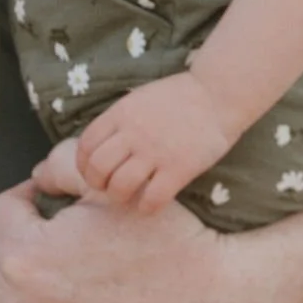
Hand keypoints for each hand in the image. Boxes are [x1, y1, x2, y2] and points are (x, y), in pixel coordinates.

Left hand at [73, 74, 236, 214]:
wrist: (218, 94)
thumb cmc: (180, 97)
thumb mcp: (139, 99)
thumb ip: (119, 120)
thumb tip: (101, 146)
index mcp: (121, 114)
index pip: (86, 145)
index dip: (83, 164)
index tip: (92, 172)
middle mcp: (133, 133)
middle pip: (97, 168)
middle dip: (97, 183)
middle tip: (107, 188)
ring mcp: (155, 152)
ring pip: (120, 186)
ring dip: (118, 197)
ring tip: (127, 197)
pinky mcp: (179, 168)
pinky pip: (152, 198)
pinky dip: (146, 207)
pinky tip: (150, 205)